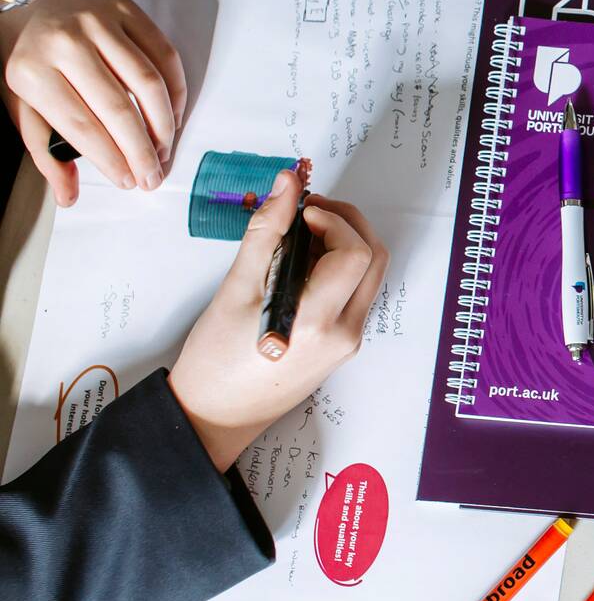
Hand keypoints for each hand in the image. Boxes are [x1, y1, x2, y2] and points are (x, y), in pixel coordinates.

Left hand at [0, 0, 186, 205]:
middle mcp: (67, 45)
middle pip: (119, 110)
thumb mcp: (17, 98)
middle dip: (143, 151)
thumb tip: (69, 194)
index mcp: (32, 71)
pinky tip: (173, 113)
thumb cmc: (20, 46)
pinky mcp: (127, 11)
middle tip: (155, 176)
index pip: (81, 127)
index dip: (111, 159)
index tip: (128, 181)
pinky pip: (164, 55)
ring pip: (148, 84)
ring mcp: (100, 25)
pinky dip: (175, 89)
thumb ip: (43, 148)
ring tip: (166, 149)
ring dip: (165, 124)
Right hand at [169, 168, 388, 472]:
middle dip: (346, 223)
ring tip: (300, 233)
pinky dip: (337, 268)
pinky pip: (354, 294)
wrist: (213, 415)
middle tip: (307, 208)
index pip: (355, 253)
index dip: (333, 219)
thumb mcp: (235, 288)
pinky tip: (302, 262)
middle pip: (373, 259)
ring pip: (368, 276)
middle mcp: (345, 333)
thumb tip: (287, 185)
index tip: (301, 207)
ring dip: (344, 243)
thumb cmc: (214, 359)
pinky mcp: (341, 345)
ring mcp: (347, 341)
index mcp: (319, 322)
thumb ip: (266, 231)